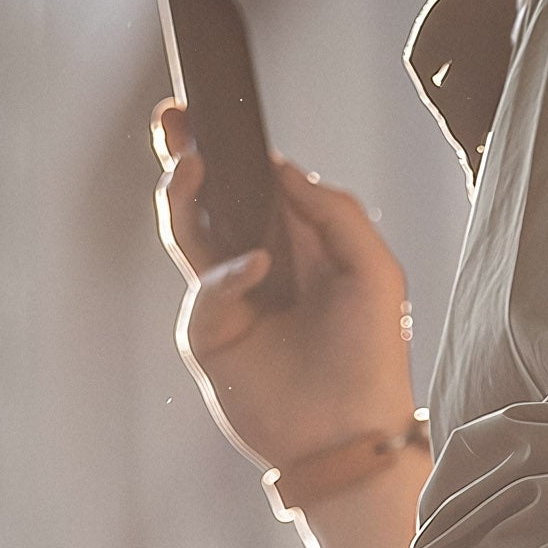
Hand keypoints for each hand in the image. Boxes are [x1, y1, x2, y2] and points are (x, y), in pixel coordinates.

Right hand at [151, 101, 416, 470]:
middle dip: (187, 157)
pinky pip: (203, 291)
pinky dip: (225, 274)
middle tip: (172, 117)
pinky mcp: (209, 338)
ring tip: (189, 166)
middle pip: (211, 201)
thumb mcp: (375, 272)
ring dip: (183, 196)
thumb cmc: (374, 358)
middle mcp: (260, 269)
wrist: (352, 436)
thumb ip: (334, 212)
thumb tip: (282, 168)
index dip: (236, 151)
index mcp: (301, 247)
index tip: (215, 111)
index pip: (257, 187)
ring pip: (189, 235)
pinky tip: (256, 268)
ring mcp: (231, 302)